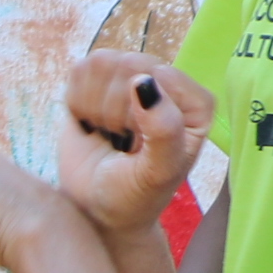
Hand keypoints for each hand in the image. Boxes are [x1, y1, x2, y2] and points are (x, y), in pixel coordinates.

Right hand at [54, 51, 212, 235]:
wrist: (97, 209)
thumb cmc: (133, 196)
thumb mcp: (156, 173)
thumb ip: (162, 129)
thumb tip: (144, 80)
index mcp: (195, 104)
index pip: (158, 76)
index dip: (136, 112)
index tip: (136, 147)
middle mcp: (169, 85)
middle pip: (128, 65)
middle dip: (113, 110)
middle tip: (120, 143)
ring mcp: (133, 79)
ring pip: (101, 63)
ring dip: (94, 106)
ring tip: (107, 134)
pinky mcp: (100, 80)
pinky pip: (80, 70)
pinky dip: (77, 101)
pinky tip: (91, 125)